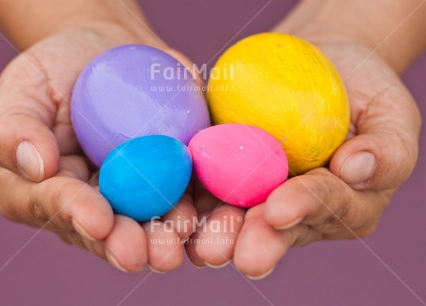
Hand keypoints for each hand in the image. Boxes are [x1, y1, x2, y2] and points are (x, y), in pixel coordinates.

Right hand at [0, 24, 197, 272]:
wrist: (109, 53)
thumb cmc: (58, 71)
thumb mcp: (24, 88)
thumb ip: (13, 129)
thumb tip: (37, 166)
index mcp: (53, 191)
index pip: (61, 207)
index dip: (79, 215)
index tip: (98, 220)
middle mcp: (99, 202)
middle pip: (115, 231)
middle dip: (136, 244)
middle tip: (156, 252)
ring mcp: (140, 194)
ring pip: (158, 225)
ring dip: (177, 236)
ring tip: (188, 235)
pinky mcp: (177, 178)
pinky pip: (195, 198)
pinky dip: (210, 209)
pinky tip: (221, 214)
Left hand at [186, 31, 420, 277]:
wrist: (321, 65)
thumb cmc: (364, 94)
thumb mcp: (391, 117)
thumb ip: (387, 151)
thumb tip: (355, 168)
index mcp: (336, 204)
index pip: (322, 207)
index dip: (302, 208)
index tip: (281, 209)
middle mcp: (291, 208)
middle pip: (270, 228)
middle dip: (247, 239)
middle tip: (227, 252)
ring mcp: (253, 193)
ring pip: (230, 217)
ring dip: (211, 231)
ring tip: (198, 242)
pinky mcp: (221, 171)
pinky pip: (200, 187)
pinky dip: (185, 198)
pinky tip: (170, 208)